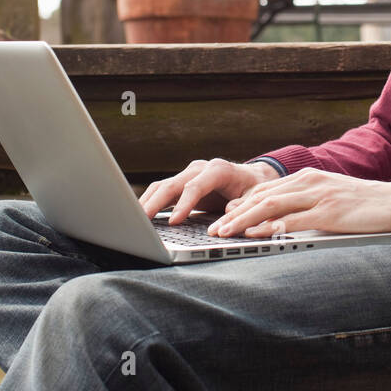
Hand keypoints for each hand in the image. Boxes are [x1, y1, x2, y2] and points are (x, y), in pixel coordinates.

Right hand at [138, 157, 278, 224]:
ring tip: (135, 221)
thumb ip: (243, 205)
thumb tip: (228, 214)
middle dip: (156, 203)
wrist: (250, 179)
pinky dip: (150, 202)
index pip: (195, 186)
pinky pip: (162, 192)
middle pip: (172, 184)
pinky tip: (142, 216)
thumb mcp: (255, 198)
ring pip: (162, 186)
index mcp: (218, 170)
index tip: (175, 221)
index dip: (184, 204)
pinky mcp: (182, 185)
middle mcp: (199, 169)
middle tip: (142, 221)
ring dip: (148, 202)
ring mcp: (188, 175)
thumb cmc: (253, 188)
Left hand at [206, 168, 390, 237]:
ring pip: (271, 205)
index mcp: (308, 178)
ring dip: (243, 220)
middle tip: (213, 229)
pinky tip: (255, 234)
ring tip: (224, 233)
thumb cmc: (365, 204)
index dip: (241, 204)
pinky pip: (293, 220)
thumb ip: (306, 202)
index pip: (266, 189)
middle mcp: (309, 182)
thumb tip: (281, 219)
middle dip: (234, 213)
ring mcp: (319, 196)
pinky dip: (270, 226)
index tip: (223, 217)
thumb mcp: (331, 196)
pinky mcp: (329, 213)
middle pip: (262, 196)